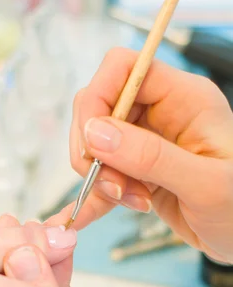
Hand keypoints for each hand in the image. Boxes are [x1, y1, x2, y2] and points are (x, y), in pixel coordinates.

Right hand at [51, 48, 232, 262]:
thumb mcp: (204, 183)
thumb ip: (151, 157)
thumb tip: (96, 134)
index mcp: (184, 98)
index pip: (123, 69)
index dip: (97, 98)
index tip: (91, 142)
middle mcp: (162, 114)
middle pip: (100, 109)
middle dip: (95, 150)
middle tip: (113, 186)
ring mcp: (148, 144)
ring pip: (96, 146)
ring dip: (100, 178)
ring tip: (132, 202)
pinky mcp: (138, 172)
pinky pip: (103, 177)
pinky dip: (92, 197)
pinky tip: (82, 217)